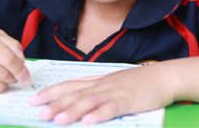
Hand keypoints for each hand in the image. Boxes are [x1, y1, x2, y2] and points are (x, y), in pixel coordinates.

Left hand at [29, 63, 174, 124]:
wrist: (164, 77)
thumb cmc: (140, 83)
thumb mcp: (115, 83)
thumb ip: (97, 90)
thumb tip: (78, 99)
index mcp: (99, 81)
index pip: (71, 85)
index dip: (52, 92)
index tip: (35, 100)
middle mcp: (104, 85)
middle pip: (77, 94)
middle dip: (57, 104)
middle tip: (39, 113)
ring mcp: (117, 92)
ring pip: (91, 101)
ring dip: (73, 110)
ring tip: (58, 120)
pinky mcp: (130, 101)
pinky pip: (113, 108)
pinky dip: (100, 114)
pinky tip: (89, 121)